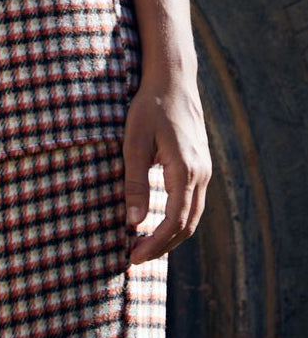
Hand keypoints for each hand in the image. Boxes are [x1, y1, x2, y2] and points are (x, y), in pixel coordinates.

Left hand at [122, 70, 210, 264]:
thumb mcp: (134, 141)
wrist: (172, 79)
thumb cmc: (149, 106)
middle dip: (162, 245)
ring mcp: (204, 170)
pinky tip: (157, 221)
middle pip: (187, 225)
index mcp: (186, 171)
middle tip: (135, 258)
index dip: (155, 244)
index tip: (133, 257)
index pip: (174, 222)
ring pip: (192, 215)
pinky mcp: (200, 165)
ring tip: (143, 245)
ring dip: (170, 235)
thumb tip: (133, 221)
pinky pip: (193, 202)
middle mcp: (201, 174)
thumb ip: (135, 182)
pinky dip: (177, 219)